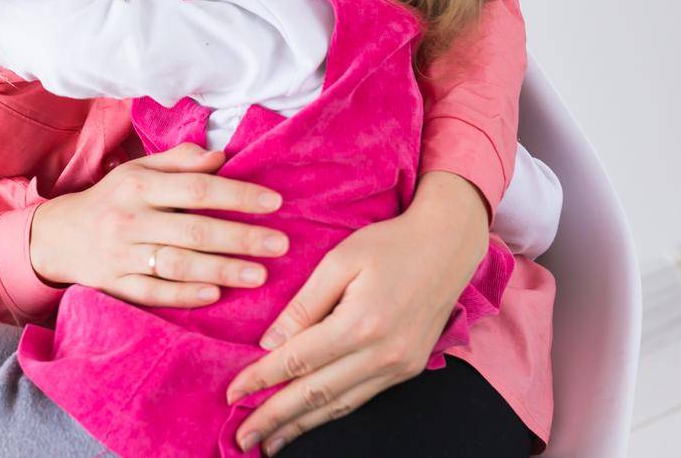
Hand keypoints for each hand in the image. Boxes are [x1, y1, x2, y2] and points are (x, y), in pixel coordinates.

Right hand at [28, 142, 290, 307]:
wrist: (58, 237)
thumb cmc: (112, 199)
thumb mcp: (139, 171)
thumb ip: (179, 163)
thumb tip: (221, 157)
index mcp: (139, 186)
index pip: (197, 189)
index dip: (237, 195)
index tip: (274, 202)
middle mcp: (130, 220)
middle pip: (193, 230)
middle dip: (241, 237)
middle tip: (280, 244)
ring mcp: (121, 255)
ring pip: (177, 264)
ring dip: (221, 270)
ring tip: (259, 274)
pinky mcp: (116, 285)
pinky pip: (154, 293)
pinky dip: (184, 295)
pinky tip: (215, 295)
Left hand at [223, 171, 489, 454]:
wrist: (448, 245)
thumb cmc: (390, 243)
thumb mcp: (340, 260)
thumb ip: (304, 305)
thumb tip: (270, 344)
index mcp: (360, 324)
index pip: (297, 361)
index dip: (261, 380)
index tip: (232, 394)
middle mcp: (381, 354)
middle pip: (316, 394)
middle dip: (275, 419)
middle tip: (243, 439)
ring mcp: (399, 366)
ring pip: (339, 406)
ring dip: (302, 426)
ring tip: (271, 444)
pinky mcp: (408, 369)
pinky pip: (361, 398)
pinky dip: (331, 413)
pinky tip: (310, 420)